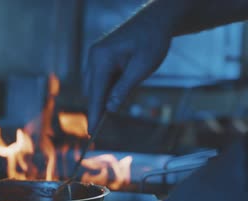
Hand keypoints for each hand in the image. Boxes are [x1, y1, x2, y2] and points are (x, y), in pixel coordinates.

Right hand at [84, 11, 172, 130]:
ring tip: (129, 86)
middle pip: (91, 91)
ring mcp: (95, 56)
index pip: (95, 93)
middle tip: (113, 117)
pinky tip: (125, 80)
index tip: (91, 132)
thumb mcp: (141, 68)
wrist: (156, 20)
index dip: (94, 114)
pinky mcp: (100, 57)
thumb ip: (123, 89)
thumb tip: (110, 108)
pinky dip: (108, 86)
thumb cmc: (152, 41)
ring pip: (94, 85)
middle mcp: (94, 57)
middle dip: (101, 104)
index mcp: (101, 58)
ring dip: (106, 94)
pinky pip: (100, 78)